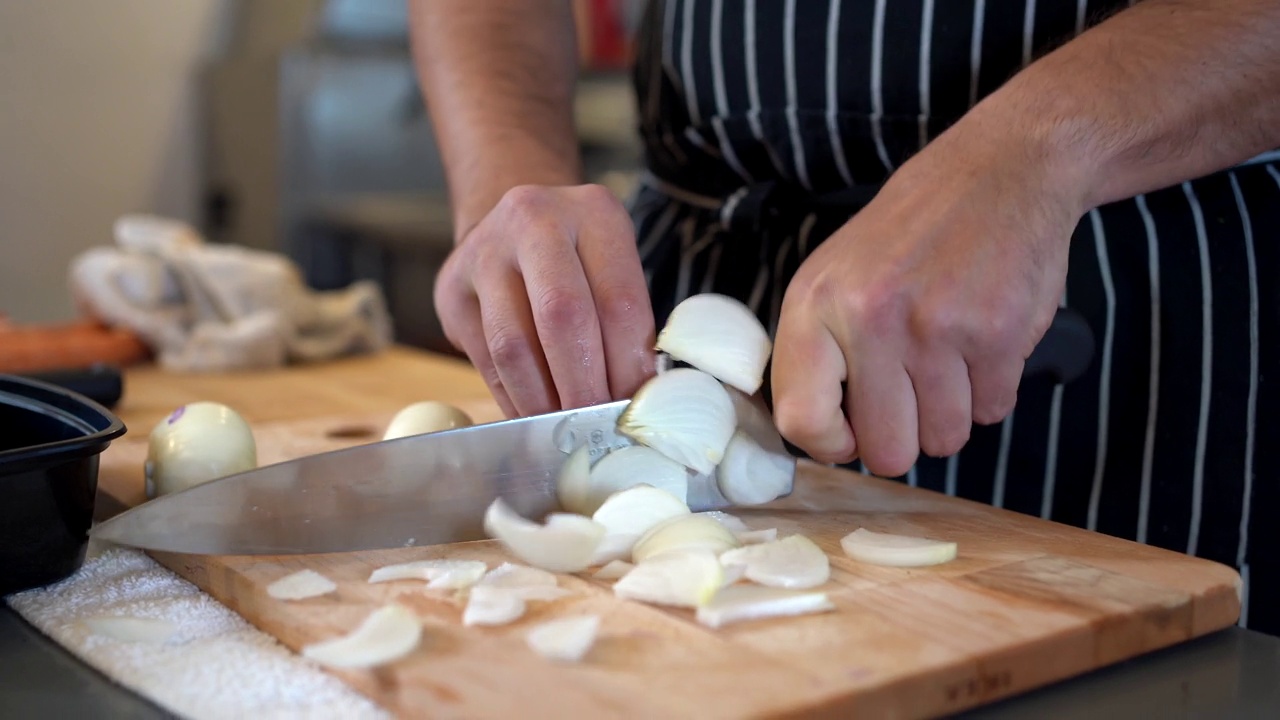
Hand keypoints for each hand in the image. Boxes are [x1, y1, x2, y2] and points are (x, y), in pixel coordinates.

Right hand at [433, 184, 656, 417]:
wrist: (510, 224)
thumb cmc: (579, 257)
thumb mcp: (614, 266)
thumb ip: (626, 323)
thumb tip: (633, 401)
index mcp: (594, 212)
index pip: (619, 301)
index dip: (628, 365)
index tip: (634, 407)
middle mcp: (535, 221)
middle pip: (562, 317)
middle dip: (583, 386)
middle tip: (597, 426)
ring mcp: (485, 253)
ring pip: (514, 345)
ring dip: (543, 400)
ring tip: (565, 427)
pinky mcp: (452, 290)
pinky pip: (485, 359)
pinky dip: (514, 398)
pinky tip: (535, 414)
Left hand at [770, 123, 1086, 475]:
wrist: (1000, 172)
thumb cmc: (912, 234)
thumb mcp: (835, 276)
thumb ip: (819, 354)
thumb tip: (822, 439)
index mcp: (816, 305)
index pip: (800, 420)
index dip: (832, 445)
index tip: (852, 433)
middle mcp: (869, 318)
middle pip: (885, 450)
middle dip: (906, 436)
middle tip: (914, 394)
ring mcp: (935, 328)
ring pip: (945, 438)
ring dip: (953, 413)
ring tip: (950, 356)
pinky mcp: (996, 334)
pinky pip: (993, 411)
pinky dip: (992, 389)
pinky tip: (983, 341)